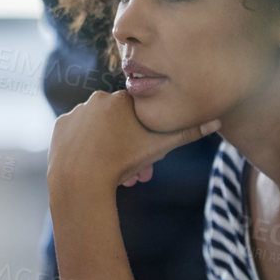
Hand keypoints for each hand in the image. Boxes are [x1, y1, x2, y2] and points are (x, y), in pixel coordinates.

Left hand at [48, 90, 219, 197]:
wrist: (80, 179)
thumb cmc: (123, 162)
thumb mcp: (159, 147)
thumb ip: (187, 133)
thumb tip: (218, 120)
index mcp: (122, 99)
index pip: (139, 114)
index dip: (145, 136)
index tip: (146, 154)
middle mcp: (97, 99)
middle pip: (118, 123)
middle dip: (129, 148)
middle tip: (134, 174)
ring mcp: (76, 112)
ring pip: (98, 130)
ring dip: (107, 147)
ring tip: (113, 174)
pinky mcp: (61, 126)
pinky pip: (77, 135)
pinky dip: (85, 147)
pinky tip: (91, 163)